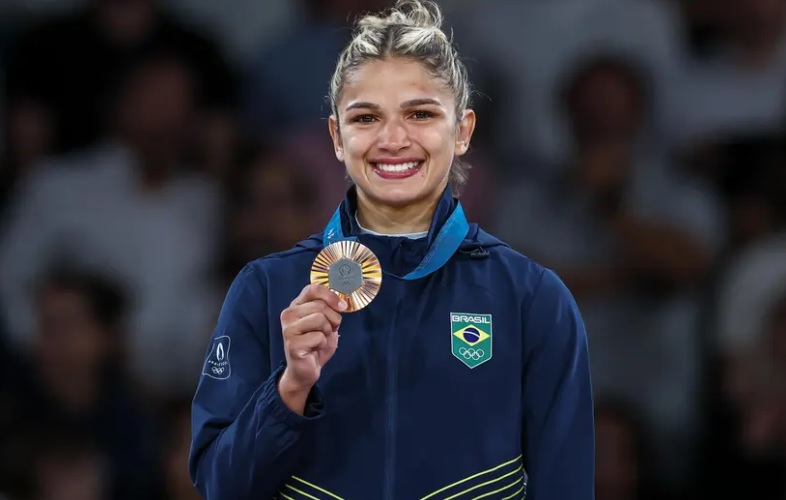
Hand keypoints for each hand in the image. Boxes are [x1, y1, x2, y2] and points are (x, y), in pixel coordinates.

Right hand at [278, 284, 345, 412]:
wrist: (306, 370)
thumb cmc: (316, 344)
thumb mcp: (326, 322)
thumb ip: (329, 308)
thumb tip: (341, 301)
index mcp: (297, 305)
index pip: (313, 289)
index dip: (331, 296)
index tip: (342, 307)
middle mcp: (289, 314)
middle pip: (321, 306)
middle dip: (333, 319)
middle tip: (329, 331)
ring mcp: (288, 329)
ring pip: (320, 319)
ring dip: (327, 332)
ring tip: (320, 339)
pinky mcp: (292, 344)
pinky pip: (319, 337)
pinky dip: (323, 344)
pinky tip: (314, 349)